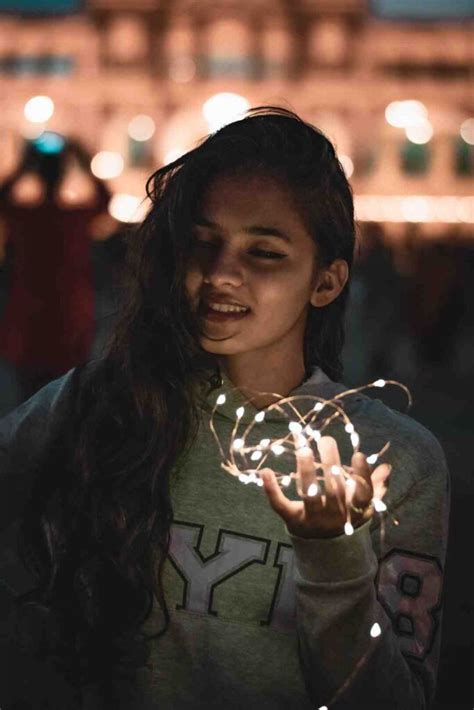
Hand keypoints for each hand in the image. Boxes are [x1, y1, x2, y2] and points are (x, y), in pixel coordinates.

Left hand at [259, 435, 390, 538]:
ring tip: (304, 449)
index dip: (362, 476)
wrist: (326, 553)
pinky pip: (280, 505)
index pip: (362, 494)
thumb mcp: (362, 507)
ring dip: (306, 471)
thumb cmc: (345, 519)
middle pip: (333, 489)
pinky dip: (271, 489)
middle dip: (330, 463)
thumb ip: (374, 487)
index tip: (358, 454)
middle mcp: (334, 516)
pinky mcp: (292, 520)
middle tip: (326, 440)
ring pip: (309, 494)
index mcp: (354, 511)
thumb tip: (387, 467)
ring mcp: (313, 519)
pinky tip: (265, 471)